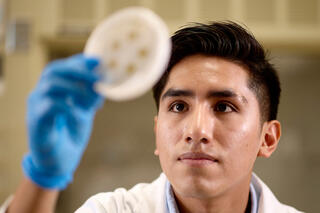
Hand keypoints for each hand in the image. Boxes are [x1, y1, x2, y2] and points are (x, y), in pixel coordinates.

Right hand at [22, 54, 103, 189]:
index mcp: (52, 90)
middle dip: (78, 71)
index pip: (61, 67)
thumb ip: (91, 96)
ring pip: (51, 85)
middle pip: (53, 70)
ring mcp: (36, 107)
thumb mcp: (84, 110)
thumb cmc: (69, 133)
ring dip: (77, 89)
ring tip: (92, 102)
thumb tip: (104, 81)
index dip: (78, 61)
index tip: (98, 61)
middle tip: (99, 78)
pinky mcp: (36, 122)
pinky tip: (81, 116)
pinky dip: (70, 108)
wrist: (59, 162)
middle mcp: (41, 94)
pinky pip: (51, 106)